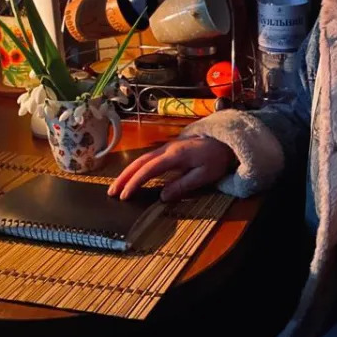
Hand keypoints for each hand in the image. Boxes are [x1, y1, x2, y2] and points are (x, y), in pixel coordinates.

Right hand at [107, 137, 235, 201]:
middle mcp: (167, 149)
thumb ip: (184, 184)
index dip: (135, 182)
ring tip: (116, 187)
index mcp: (175, 155)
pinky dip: (136, 168)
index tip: (124, 195)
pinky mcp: (169, 149)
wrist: (225, 139)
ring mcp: (167, 148)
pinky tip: (131, 176)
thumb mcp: (205, 174)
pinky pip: (148, 158)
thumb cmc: (217, 158)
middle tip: (111, 192)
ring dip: (127, 172)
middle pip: (140, 162)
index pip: (149, 169)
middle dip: (123, 177)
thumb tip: (162, 196)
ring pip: (142, 159)